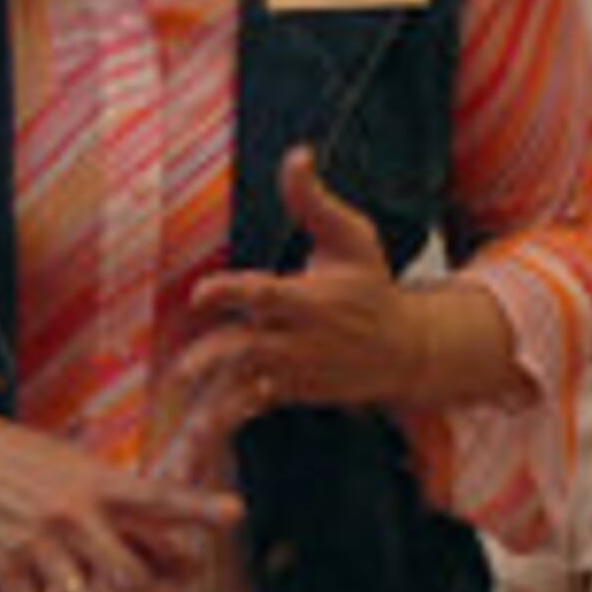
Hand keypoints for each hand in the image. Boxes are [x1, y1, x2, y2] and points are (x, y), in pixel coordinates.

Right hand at [0, 398, 241, 591]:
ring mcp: (37, 545)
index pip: (156, 496)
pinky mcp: (2, 570)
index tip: (235, 515)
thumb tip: (191, 566)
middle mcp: (73, 516)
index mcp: (98, 484)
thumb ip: (135, 519)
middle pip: (130, 581)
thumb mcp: (81, 473)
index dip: (195, 507)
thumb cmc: (25, 464)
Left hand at [172, 148, 437, 446]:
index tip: (203, 291)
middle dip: (216, 358)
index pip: (266, 294)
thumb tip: (296, 154)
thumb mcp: (353, 238)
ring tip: (190, 425)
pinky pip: (254, 408)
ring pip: (248, 387)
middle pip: (249, 349)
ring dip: (217, 406)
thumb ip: (314, 201)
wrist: (407, 350)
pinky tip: (199, 438)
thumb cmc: (372, 286)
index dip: (234, 292)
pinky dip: (228, 422)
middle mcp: (299, 339)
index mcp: (309, 299)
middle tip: (184, 369)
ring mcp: (294, 371)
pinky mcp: (289, 392)